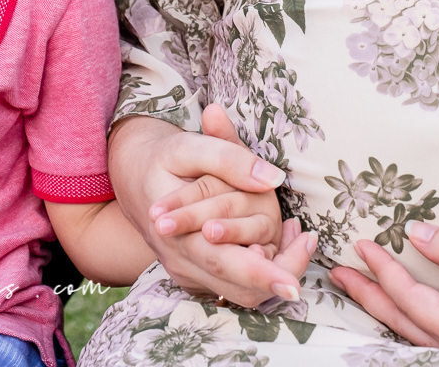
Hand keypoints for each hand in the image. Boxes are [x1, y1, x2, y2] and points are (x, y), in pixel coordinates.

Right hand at [108, 106, 314, 306]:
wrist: (131, 172)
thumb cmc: (162, 156)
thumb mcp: (189, 146)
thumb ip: (230, 159)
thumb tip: (273, 179)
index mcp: (178, 234)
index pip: (225, 263)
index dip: (262, 275)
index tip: (293, 284)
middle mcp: (183, 262)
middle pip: (239, 288)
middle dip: (279, 277)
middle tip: (308, 245)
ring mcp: (189, 271)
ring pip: (241, 292)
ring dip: (275, 271)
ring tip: (301, 235)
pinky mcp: (197, 272)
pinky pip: (235, 283)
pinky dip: (262, 268)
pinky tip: (282, 237)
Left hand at [329, 221, 438, 351]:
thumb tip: (416, 232)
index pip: (411, 302)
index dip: (383, 273)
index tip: (361, 245)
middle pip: (402, 322)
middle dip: (367, 295)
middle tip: (336, 270)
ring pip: (414, 329)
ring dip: (384, 303)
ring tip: (357, 281)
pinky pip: (433, 328)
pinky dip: (409, 309)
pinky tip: (400, 295)